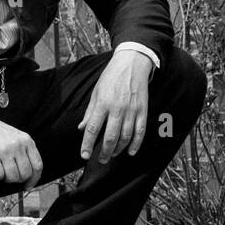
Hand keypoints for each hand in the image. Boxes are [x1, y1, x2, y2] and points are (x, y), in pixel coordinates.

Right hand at [0, 106, 43, 188]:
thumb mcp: (15, 136)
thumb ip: (25, 150)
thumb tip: (30, 173)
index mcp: (26, 140)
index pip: (37, 165)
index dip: (34, 179)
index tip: (28, 185)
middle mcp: (17, 145)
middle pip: (25, 174)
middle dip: (18, 179)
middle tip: (10, 176)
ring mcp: (4, 150)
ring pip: (12, 177)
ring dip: (6, 178)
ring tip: (1, 172)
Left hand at [79, 49, 152, 163]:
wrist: (132, 64)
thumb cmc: (111, 78)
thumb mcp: (96, 93)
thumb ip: (90, 112)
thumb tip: (81, 128)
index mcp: (102, 104)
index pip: (92, 129)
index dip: (87, 144)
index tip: (84, 155)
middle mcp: (117, 109)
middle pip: (110, 137)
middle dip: (104, 152)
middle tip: (100, 160)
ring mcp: (132, 110)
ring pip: (125, 137)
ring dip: (118, 149)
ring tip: (111, 155)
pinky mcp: (143, 111)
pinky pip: (140, 132)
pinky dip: (136, 144)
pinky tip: (130, 151)